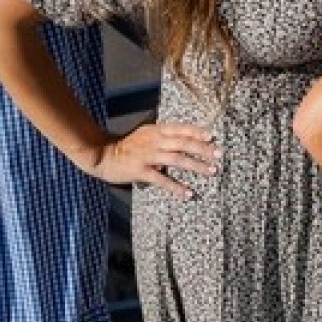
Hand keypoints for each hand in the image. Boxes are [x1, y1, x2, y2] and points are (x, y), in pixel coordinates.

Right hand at [90, 123, 219, 198]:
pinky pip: (162, 180)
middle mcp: (154, 141)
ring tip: (211, 171)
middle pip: (183, 143)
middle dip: (203, 148)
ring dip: (196, 165)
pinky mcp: (141, 171)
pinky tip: (188, 193)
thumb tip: (185, 140)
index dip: (197, 131)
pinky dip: (176, 187)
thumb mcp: (145, 134)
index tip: (212, 136)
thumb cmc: (127, 146)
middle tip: (219, 155)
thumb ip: (163, 136)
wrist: (102, 154)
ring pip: (177, 159)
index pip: (181, 128)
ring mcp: (148, 156)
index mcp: (156, 130)